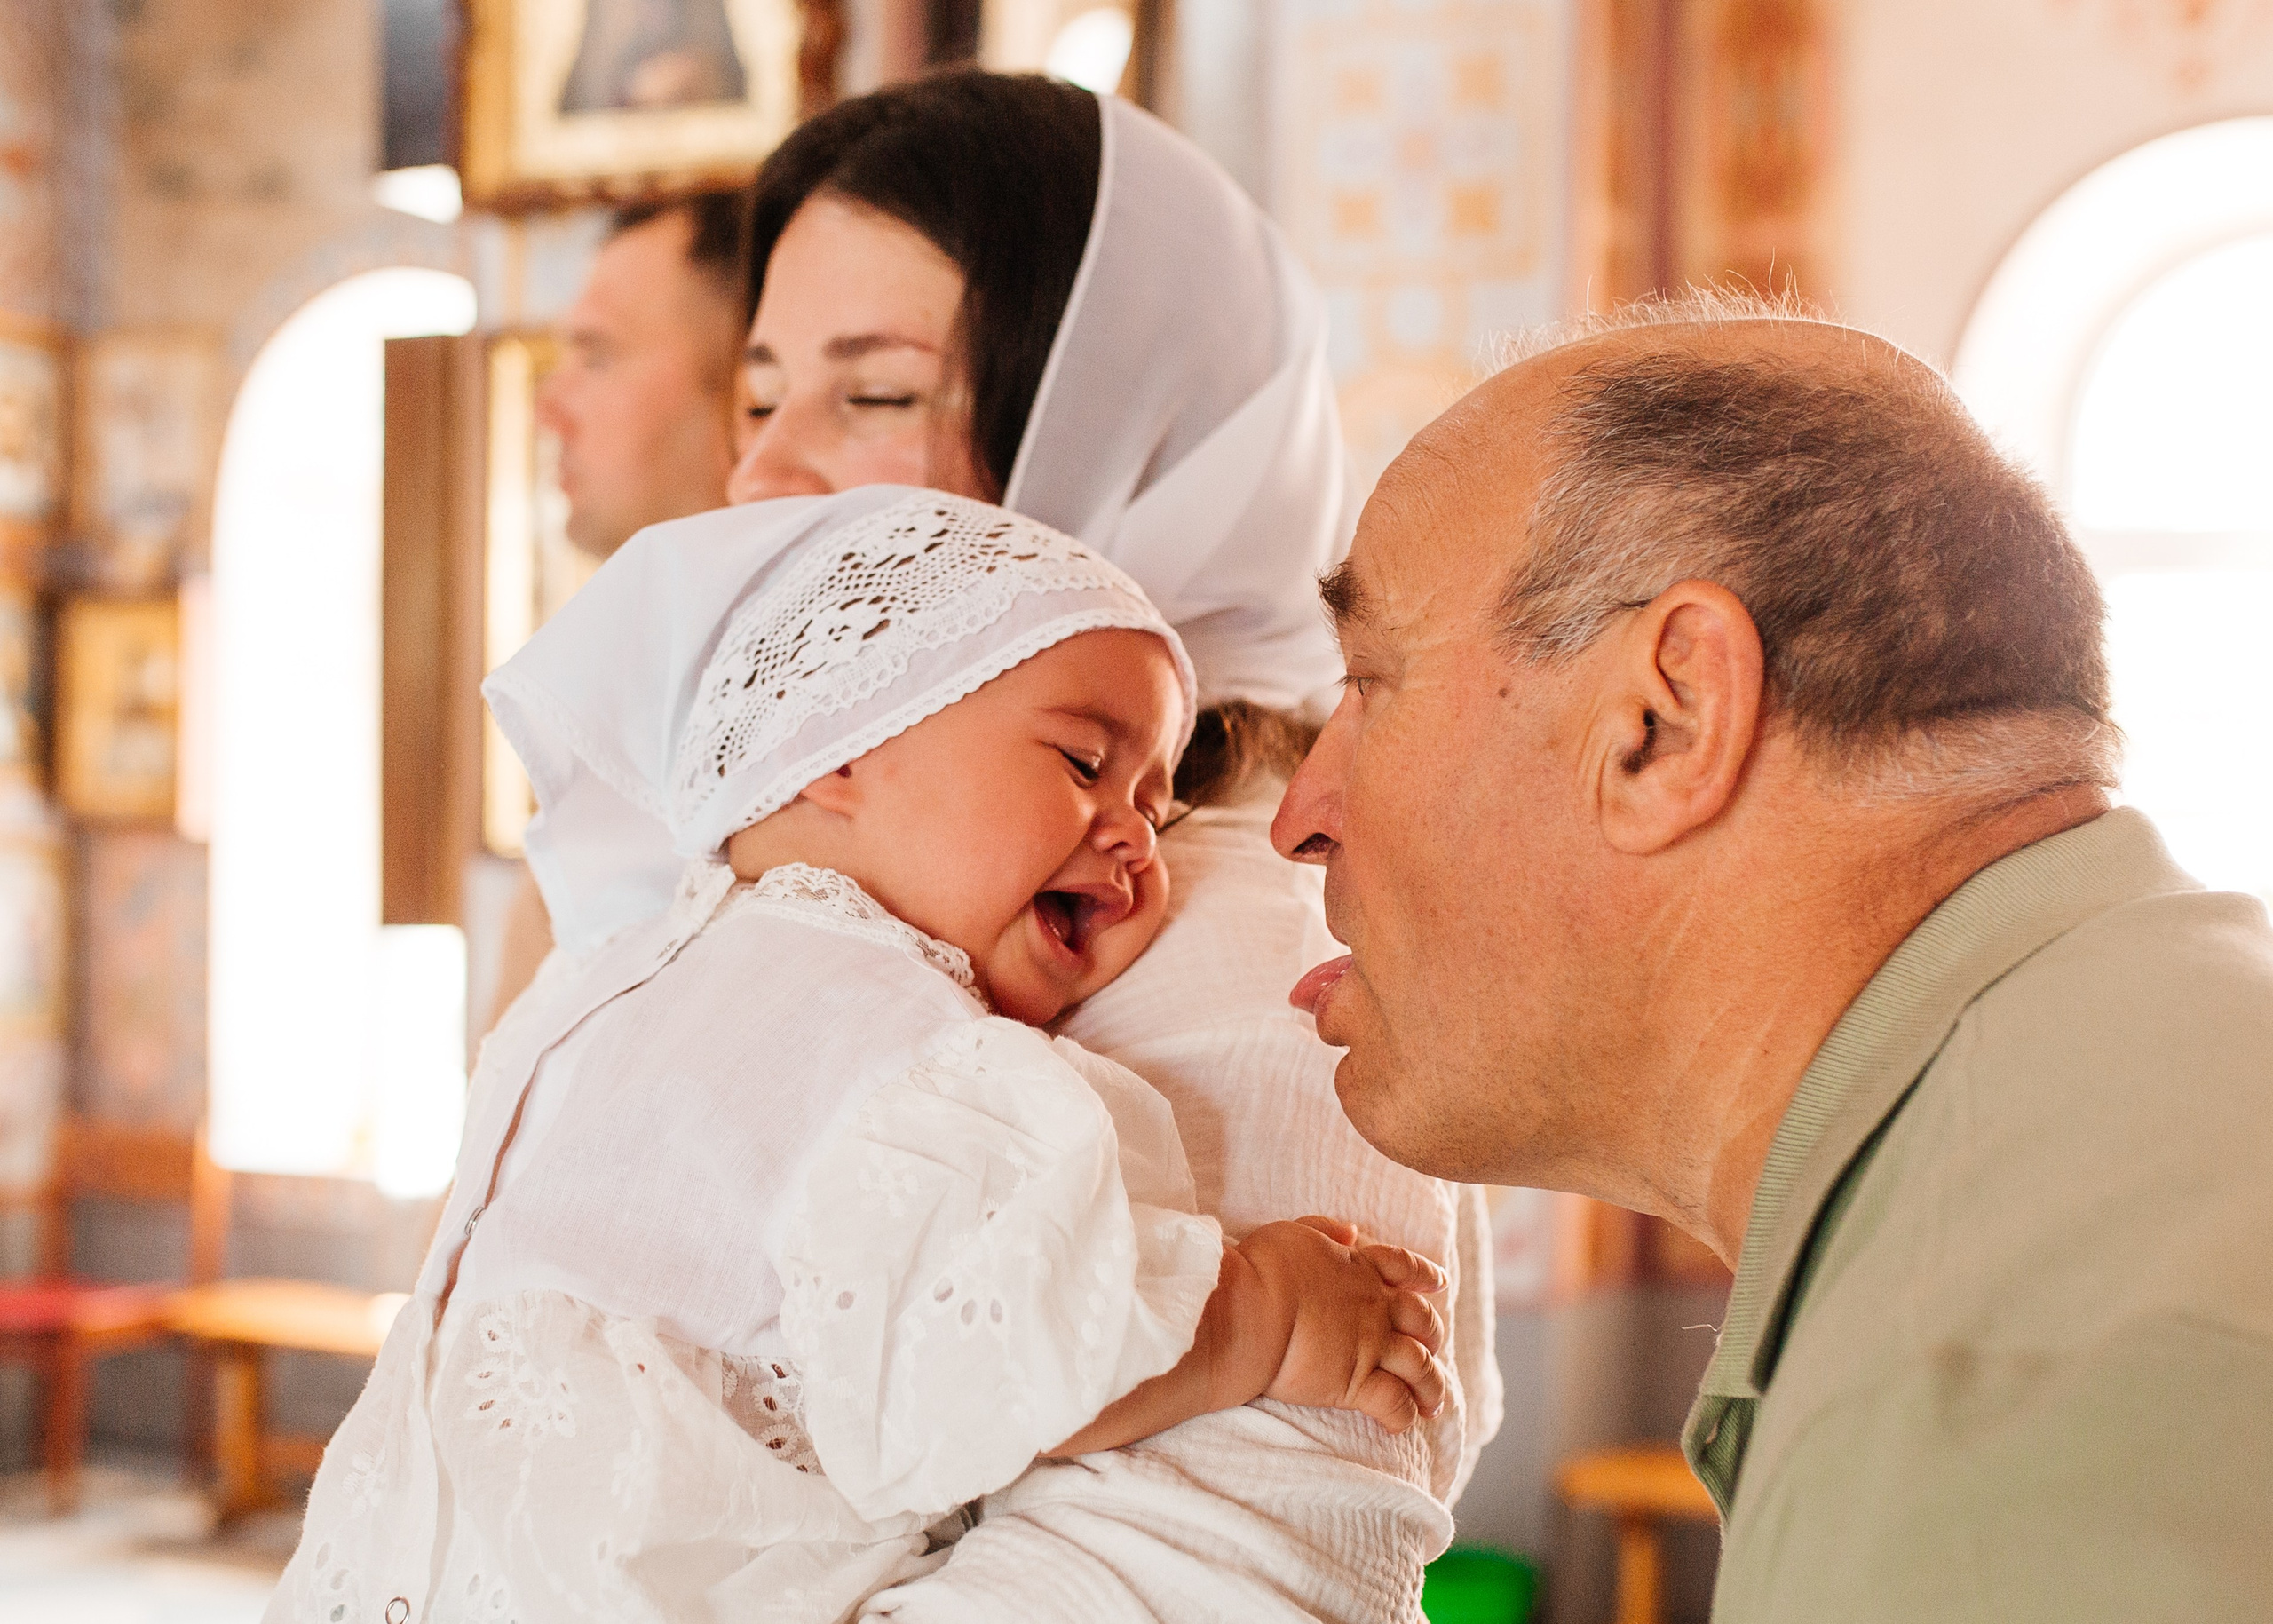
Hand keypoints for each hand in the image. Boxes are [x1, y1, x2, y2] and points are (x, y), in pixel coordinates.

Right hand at [1235, 1217, 1449, 1433]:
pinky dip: (1403, 1416)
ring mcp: (1370, 1347)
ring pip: (1420, 1368)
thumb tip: (1352, 1231)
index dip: (1426, 1275)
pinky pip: (1394, 1404)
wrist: (1252, 1312)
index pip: (1405, 1267)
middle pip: (1423, 1321)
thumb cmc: (1264, 1269)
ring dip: (1431, 1388)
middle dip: (1433, 1336)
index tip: (1441, 1283)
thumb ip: (1325, 1230)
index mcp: (1360, 1269)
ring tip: (1433, 1405)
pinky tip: (1400, 1425)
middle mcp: (1375, 1309)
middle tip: (1433, 1350)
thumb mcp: (1295, 1233)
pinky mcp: (1356, 1384)